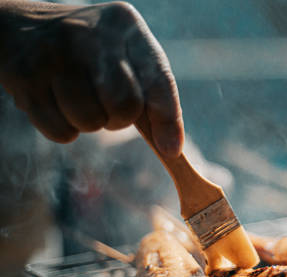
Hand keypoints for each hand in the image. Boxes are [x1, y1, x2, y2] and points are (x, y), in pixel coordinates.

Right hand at [0, 1, 183, 156]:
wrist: (21, 29)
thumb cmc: (90, 53)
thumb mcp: (125, 56)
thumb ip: (153, 95)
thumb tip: (171, 149)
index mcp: (124, 24)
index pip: (158, 78)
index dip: (168, 118)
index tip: (170, 149)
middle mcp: (89, 33)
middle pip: (124, 106)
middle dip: (119, 118)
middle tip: (106, 106)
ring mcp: (54, 53)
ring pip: (91, 122)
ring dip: (89, 124)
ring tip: (79, 100)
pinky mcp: (25, 77)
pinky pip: (62, 132)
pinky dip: (64, 130)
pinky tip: (56, 103)